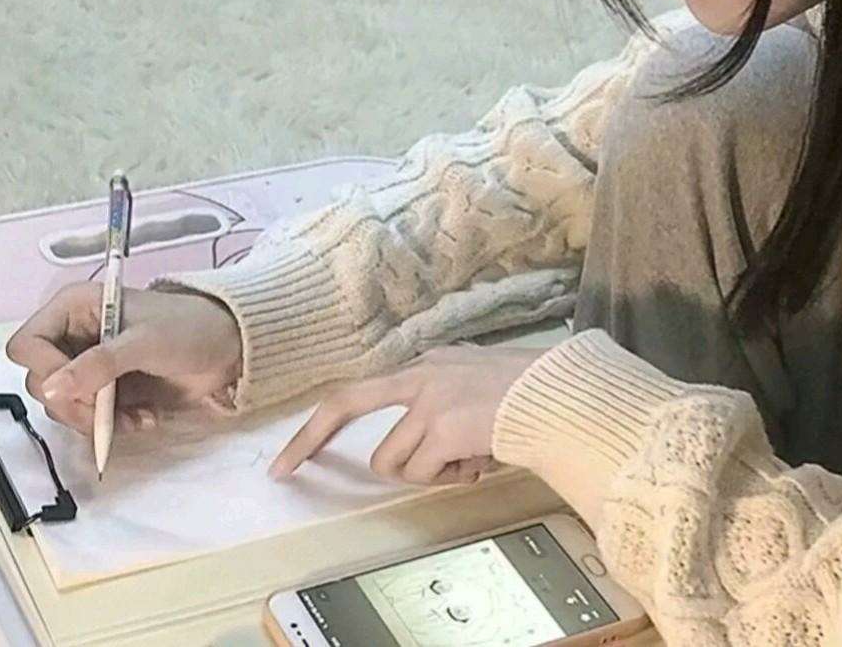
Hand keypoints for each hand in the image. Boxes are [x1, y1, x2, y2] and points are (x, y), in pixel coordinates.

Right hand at [5, 280, 242, 435]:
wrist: (229, 347)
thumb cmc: (190, 329)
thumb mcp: (147, 342)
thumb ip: (101, 364)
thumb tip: (52, 390)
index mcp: (75, 307)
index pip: (27, 344)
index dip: (45, 370)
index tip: (79, 387)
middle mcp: (73, 334)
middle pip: (40, 381)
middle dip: (73, 403)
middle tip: (105, 411)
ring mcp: (87, 364)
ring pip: (62, 405)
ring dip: (95, 419)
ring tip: (136, 416)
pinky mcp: (103, 389)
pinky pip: (86, 417)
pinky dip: (110, 425)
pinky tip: (142, 418)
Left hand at [269, 344, 544, 485]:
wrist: (559, 396)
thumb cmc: (529, 393)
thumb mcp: (475, 384)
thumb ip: (442, 405)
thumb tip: (425, 450)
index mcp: (427, 364)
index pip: (362, 389)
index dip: (324, 421)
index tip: (293, 451)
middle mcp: (421, 374)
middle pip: (346, 403)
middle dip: (309, 439)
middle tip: (282, 470)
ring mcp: (428, 400)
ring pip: (392, 461)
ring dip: (425, 471)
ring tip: (467, 458)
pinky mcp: (441, 427)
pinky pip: (423, 474)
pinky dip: (448, 477)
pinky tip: (479, 460)